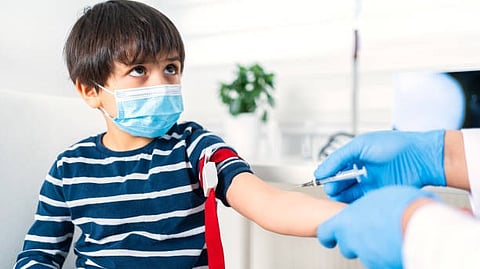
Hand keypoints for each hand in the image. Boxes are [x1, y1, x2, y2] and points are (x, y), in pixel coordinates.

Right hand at [314, 130, 445, 201]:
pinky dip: (351, 203)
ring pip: (347, 194)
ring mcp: (369, 183)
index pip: (335, 167)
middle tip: (332, 188)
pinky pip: (359, 201)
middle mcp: (361, 170)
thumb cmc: (395, 145)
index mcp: (356, 155)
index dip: (327, 173)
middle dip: (333, 186)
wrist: (421, 158)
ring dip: (340, 195)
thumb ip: (337, 159)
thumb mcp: (359, 146)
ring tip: (338, 195)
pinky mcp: (377, 195)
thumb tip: (320, 172)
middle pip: (339, 182)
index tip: (321, 179)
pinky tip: (348, 201)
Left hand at [317, 186, 437, 268]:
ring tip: (387, 237)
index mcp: (346, 220)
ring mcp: (366, 256)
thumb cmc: (402, 207)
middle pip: (346, 246)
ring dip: (372, 249)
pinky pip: (380, 261)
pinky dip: (385, 256)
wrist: (422, 226)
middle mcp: (352, 240)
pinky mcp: (381, 266)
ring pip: (364, 255)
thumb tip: (372, 205)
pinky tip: (396, 245)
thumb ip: (368, 205)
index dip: (328, 234)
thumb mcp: (379, 196)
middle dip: (355, 242)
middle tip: (369, 233)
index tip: (330, 236)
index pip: (325, 232)